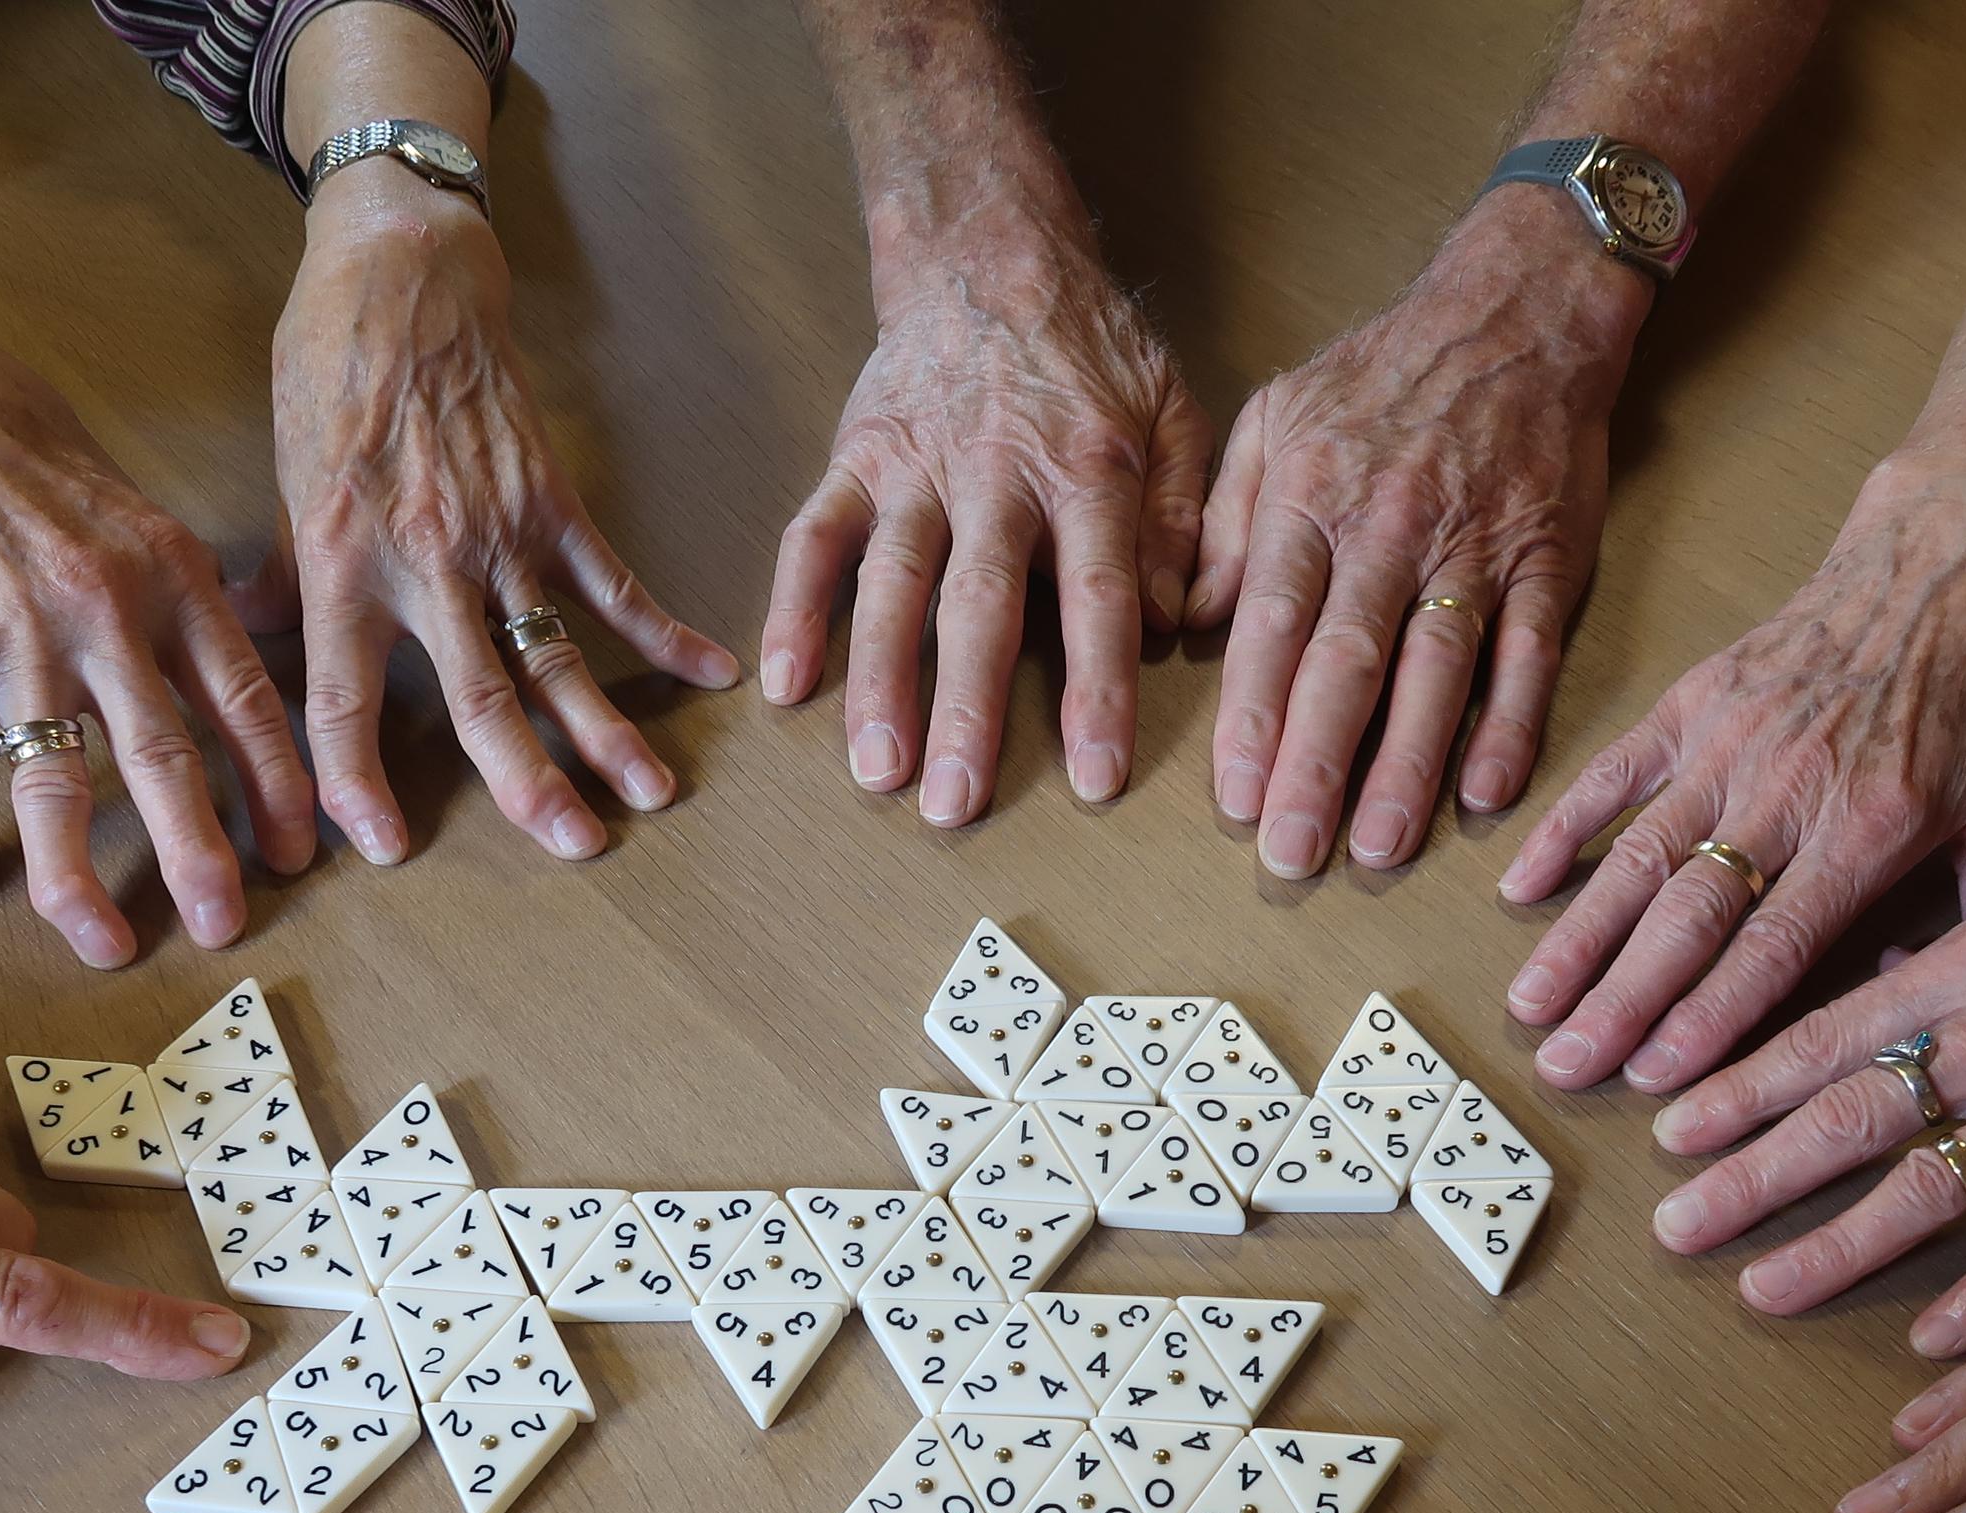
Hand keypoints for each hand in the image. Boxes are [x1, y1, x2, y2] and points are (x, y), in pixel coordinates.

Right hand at [0, 296, 315, 966]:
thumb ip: (193, 608)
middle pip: (164, 759)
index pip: (246, 702)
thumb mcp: (145, 519)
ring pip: (55, 785)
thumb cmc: (39, 468)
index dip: (277, 785)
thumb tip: (248, 690)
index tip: (297, 853)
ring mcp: (17, 638)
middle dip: (200, 854)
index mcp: (175, 583)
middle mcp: (106, 614)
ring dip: (77, 878)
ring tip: (102, 942)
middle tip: (224, 925)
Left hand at [250, 177, 736, 864]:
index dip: (358, 782)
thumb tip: (249, 639)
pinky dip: (666, 630)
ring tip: (652, 795)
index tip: (381, 846)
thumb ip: (284, 575)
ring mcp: (500, 535)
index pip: (343, 700)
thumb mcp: (285, 478)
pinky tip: (715, 672)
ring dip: (609, 731)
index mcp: (344, 565)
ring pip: (558, 654)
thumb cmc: (329, 368)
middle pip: (481, 699)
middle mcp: (426, 563)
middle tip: (571, 848)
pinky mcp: (552, 501)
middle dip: (528, 784)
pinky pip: (614, 581)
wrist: (401, 274)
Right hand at [763, 218, 1205, 821]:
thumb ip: (1181, 515)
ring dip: (878, 682)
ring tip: (876, 771)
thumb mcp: (1172, 410)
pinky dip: (794, 609)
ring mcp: (917, 467)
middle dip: (965, 712)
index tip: (1095, 777)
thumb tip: (1173, 616)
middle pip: (980, 606)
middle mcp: (997, 475)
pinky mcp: (857, 458)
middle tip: (954, 807)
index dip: (1097, 691)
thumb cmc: (1090, 349)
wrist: (989, 252)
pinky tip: (784, 684)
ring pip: (893, 584)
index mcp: (1089, 470)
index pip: (1098, 595)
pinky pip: (814, 538)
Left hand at [1193, 198, 1636, 876]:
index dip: (1252, 717)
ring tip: (1375, 849)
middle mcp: (1389, 530)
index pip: (1273, 625)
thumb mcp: (1275, 416)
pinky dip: (1511, 724)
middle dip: (1314, 766)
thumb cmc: (1384, 373)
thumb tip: (1184, 616)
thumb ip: (1222, 519)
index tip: (1234, 797)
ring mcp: (1474, 549)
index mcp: (1312, 499)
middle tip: (1289, 855)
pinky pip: (1528, 654)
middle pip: (1346, 664)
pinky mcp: (1547, 560)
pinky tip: (1486, 794)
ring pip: (1434, 672)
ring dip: (1406, 767)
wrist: (1518, 311)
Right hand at [1501, 453, 1965, 1087]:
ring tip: (1531, 1006)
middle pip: (1688, 917)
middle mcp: (1790, 787)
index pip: (1773, 945)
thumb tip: (1919, 1003)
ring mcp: (1733, 740)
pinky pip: (1616, 773)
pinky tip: (1522, 889)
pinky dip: (1563, 829)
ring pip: (1638, 856)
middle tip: (1566, 1070)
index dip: (1708, 1018)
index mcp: (1872, 823)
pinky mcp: (1698, 698)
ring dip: (1579, 938)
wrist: (1954, 549)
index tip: (1655, 1080)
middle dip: (1621, 1002)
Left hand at [1640, 756, 1965, 1357]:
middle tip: (1669, 1224)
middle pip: (1848, 1117)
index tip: (1664, 1126)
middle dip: (1747, 1175)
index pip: (1824, 1031)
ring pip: (1927, 1188)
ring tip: (1758, 1288)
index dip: (1737, 1085)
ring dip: (1834, 1247)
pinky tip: (1933, 1342)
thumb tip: (1889, 982)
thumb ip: (1965, 951)